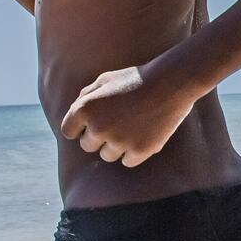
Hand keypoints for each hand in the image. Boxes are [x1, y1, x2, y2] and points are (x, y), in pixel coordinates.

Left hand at [59, 66, 194, 166]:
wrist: (171, 82)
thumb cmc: (137, 78)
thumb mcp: (105, 79)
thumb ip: (86, 97)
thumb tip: (74, 114)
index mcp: (85, 108)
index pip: (68, 131)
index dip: (80, 127)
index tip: (95, 121)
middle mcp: (98, 127)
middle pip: (87, 146)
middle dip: (98, 136)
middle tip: (117, 122)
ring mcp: (120, 141)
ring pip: (107, 155)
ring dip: (115, 146)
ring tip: (131, 128)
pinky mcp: (140, 150)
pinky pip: (127, 162)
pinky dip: (133, 152)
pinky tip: (141, 136)